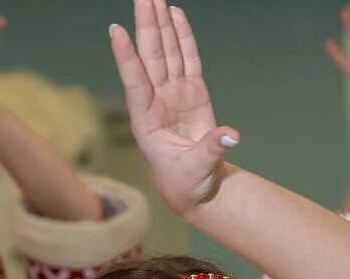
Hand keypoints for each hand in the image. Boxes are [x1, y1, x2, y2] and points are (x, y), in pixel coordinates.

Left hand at [110, 0, 238, 213]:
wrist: (196, 189)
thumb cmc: (187, 184)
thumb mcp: (196, 171)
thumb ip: (211, 151)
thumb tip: (232, 136)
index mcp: (147, 121)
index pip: (135, 83)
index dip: (127, 58)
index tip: (117, 31)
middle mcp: (156, 102)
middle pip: (150, 57)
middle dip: (146, 26)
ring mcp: (174, 94)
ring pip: (166, 52)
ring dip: (160, 24)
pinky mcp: (193, 92)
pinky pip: (187, 58)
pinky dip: (182, 37)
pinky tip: (175, 15)